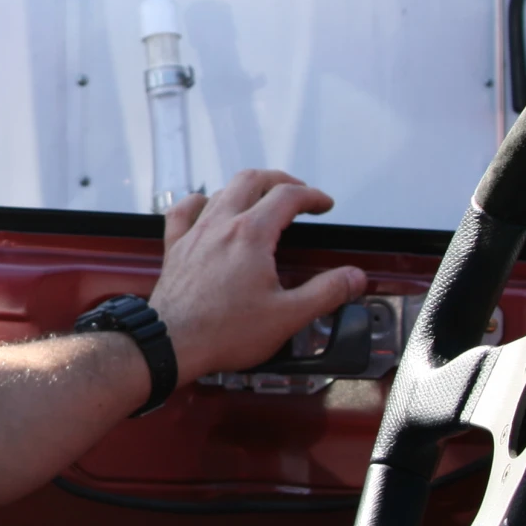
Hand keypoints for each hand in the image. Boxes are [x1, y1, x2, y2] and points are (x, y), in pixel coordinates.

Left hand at [148, 170, 366, 381]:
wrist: (173, 345)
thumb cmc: (224, 332)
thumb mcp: (288, 316)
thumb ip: (326, 292)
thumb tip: (353, 277)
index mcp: (251, 234)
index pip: (288, 196)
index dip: (312, 196)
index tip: (324, 205)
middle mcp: (220, 224)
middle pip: (252, 180)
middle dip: (281, 180)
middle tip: (298, 194)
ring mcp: (194, 233)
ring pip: (220, 190)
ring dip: (246, 188)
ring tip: (262, 199)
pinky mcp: (175, 248)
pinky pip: (183, 210)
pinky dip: (200, 202)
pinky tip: (207, 207)